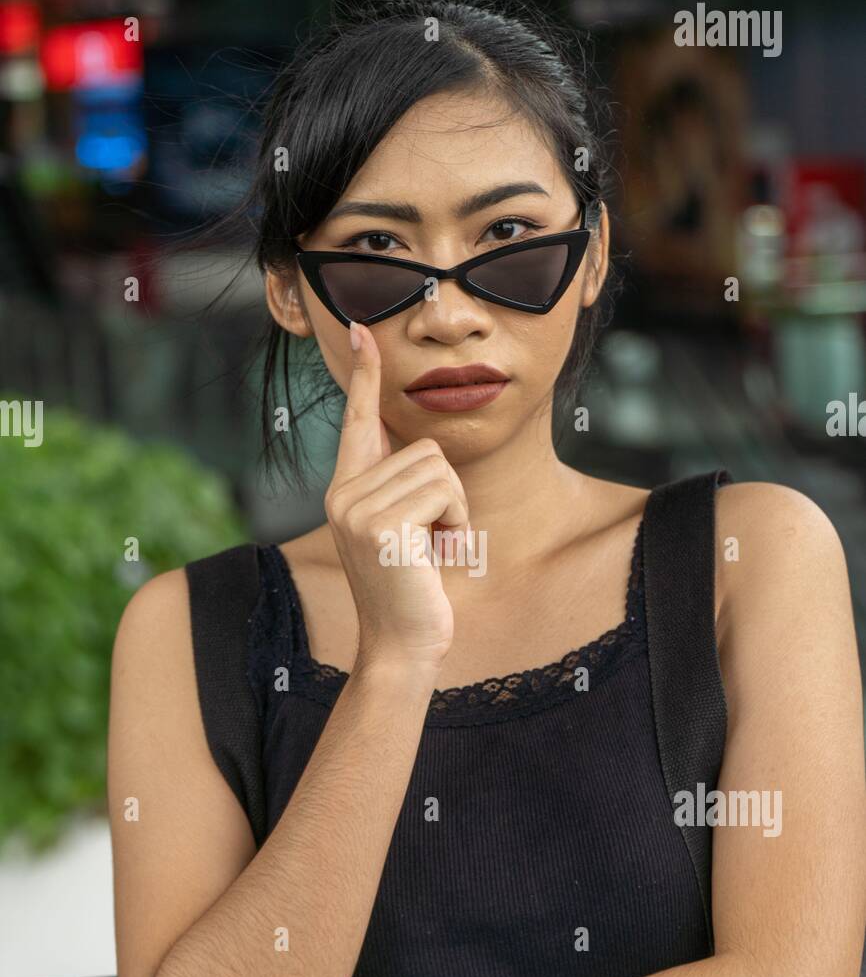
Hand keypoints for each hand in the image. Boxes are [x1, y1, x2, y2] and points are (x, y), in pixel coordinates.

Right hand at [323, 320, 469, 673]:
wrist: (403, 645)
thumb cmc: (413, 590)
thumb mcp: (406, 530)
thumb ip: (404, 487)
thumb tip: (426, 451)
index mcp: (346, 490)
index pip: (358, 421)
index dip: (363, 375)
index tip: (362, 330)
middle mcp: (343, 493)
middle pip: (423, 448)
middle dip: (447, 495)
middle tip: (434, 540)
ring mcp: (356, 507)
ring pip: (437, 468)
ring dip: (454, 510)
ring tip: (435, 548)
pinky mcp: (381, 524)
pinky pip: (444, 491)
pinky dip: (457, 522)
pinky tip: (439, 555)